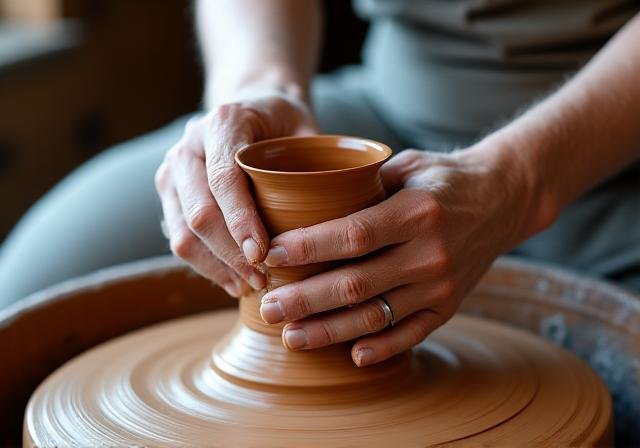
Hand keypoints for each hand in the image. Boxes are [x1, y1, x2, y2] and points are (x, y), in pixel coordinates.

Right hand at [155, 90, 316, 296]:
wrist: (251, 107)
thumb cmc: (285, 124)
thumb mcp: (308, 128)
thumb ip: (318, 162)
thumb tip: (339, 214)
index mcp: (224, 122)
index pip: (223, 178)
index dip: (240, 220)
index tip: (263, 253)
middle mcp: (188, 146)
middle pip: (199, 212)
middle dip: (230, 254)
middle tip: (262, 279)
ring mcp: (173, 173)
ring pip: (182, 232)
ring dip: (217, 266)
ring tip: (250, 286)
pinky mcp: (171, 197)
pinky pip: (179, 239)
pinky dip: (206, 266)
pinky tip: (234, 281)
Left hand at [259, 147, 543, 365]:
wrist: (504, 198)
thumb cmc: (443, 178)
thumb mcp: (406, 166)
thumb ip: (361, 187)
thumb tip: (303, 205)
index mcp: (417, 211)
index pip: (353, 235)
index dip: (309, 248)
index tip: (272, 254)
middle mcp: (430, 253)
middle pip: (356, 284)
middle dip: (305, 299)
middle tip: (268, 307)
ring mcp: (442, 285)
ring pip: (377, 316)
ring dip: (329, 331)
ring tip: (291, 336)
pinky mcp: (450, 306)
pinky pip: (411, 334)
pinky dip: (381, 347)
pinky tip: (351, 355)